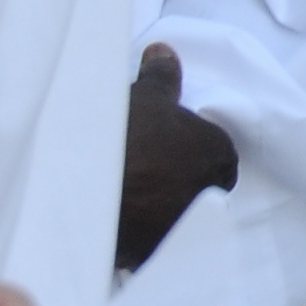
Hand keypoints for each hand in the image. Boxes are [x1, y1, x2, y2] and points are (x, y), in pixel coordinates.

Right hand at [115, 42, 239, 270]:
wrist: (88, 182)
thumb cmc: (127, 132)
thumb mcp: (146, 96)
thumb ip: (163, 76)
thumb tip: (165, 52)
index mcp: (218, 153)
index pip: (216, 154)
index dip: (192, 151)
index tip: (167, 148)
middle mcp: (211, 193)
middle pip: (201, 188)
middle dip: (181, 183)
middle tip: (148, 172)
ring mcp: (183, 227)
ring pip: (177, 218)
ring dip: (160, 212)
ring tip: (129, 199)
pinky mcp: (154, 253)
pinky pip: (151, 246)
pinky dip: (139, 239)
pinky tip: (118, 225)